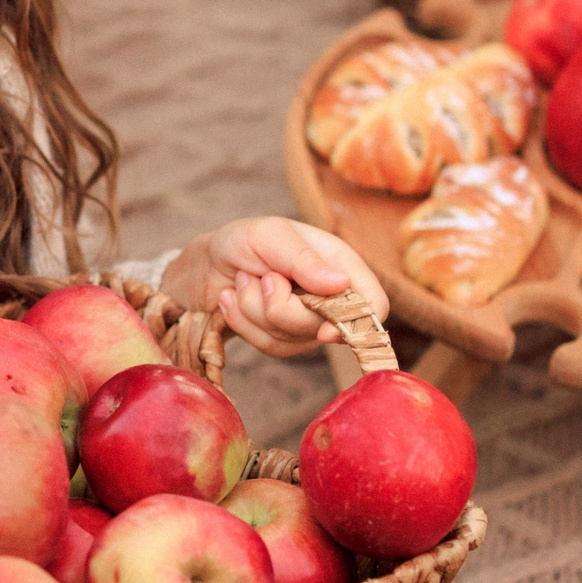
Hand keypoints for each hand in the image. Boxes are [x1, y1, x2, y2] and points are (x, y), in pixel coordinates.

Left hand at [160, 216, 389, 358]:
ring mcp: (307, 323)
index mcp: (340, 264)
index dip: (357, 322)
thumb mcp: (271, 236)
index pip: (374, 304)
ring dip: (254, 308)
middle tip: (263, 277)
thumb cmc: (244, 241)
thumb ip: (304, 260)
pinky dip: (242, 322)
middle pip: (325, 328)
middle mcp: (330, 297)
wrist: (208, 262)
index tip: (324, 327)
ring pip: (290, 339)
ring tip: (245, 280)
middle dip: (280, 306)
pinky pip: (268, 346)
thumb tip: (341, 284)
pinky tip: (232, 299)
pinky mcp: (283, 340)